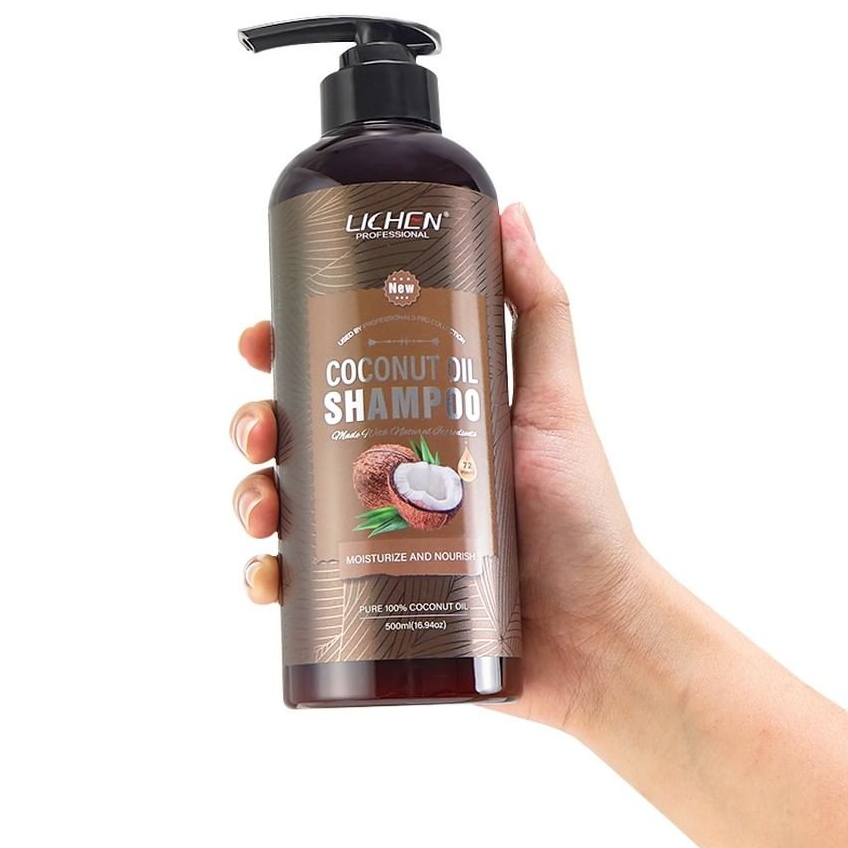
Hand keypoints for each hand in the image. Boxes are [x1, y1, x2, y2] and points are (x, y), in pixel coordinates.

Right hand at [230, 203, 647, 731]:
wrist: (598, 635)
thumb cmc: (584, 517)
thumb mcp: (557, 400)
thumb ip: (539, 306)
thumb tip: (512, 212)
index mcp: (417, 417)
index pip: (335, 370)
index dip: (285, 351)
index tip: (262, 340)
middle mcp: (385, 471)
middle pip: (293, 434)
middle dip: (255, 422)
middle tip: (263, 430)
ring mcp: (371, 535)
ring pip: (281, 503)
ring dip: (249, 497)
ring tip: (265, 507)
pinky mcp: (365, 600)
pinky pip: (296, 585)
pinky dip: (267, 578)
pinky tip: (271, 577)